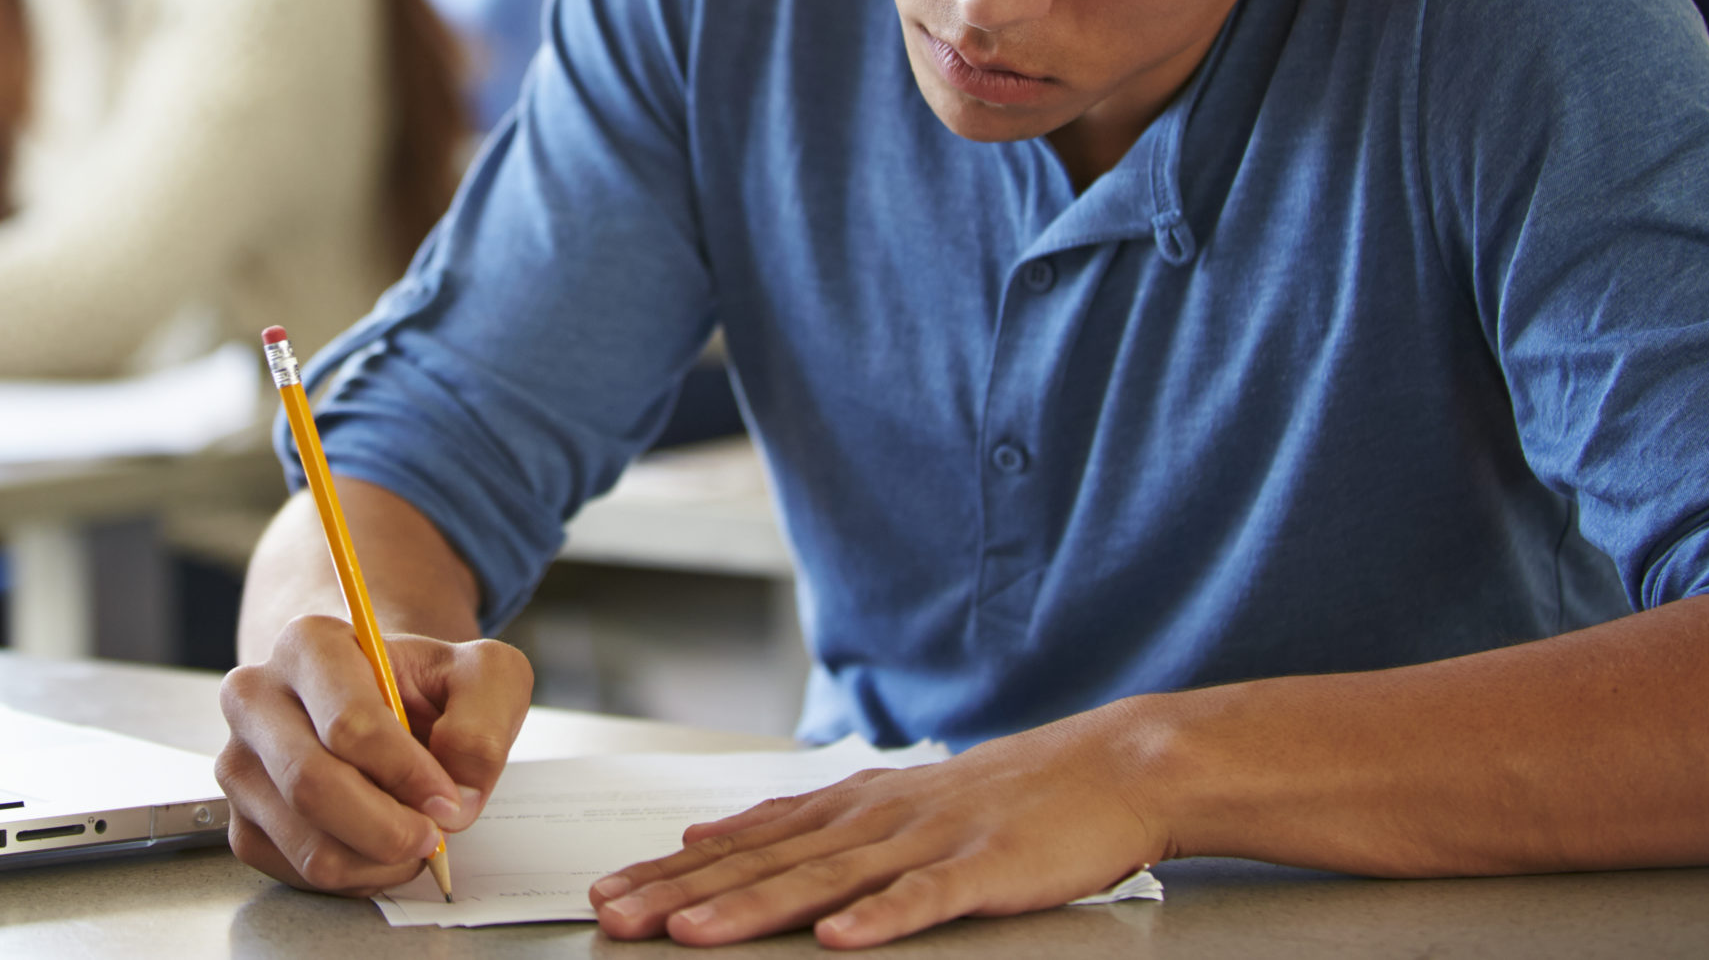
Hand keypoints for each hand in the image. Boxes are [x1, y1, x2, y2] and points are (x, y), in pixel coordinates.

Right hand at [216, 612, 531, 894]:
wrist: (381, 705)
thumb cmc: (425, 687)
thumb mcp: (483, 676)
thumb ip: (482, 723)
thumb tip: (457, 794)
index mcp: (308, 644)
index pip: (347, 724)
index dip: (407, 773)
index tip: (450, 797)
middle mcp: (256, 699)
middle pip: (311, 786)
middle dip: (390, 828)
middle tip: (435, 834)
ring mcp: (239, 764)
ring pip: (309, 843)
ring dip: (379, 859)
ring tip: (412, 836)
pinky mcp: (242, 821)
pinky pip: (300, 873)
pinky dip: (356, 876)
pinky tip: (380, 845)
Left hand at [587, 704, 1166, 947]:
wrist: (1104, 768)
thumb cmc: (994, 797)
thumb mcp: (882, 800)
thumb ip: (799, 822)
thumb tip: (711, 834)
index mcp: (845, 808)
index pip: (740, 843)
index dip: (668, 870)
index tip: (604, 893)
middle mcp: (871, 819)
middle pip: (762, 863)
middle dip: (680, 892)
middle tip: (614, 917)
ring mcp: (925, 842)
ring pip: (824, 880)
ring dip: (753, 909)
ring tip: (691, 932)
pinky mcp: (983, 868)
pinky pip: (925, 899)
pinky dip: (880, 918)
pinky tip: (839, 939)